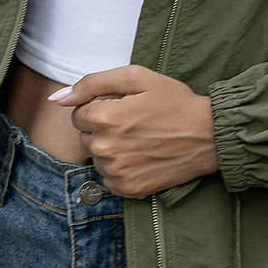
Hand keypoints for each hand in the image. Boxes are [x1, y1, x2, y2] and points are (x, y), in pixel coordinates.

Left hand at [49, 65, 220, 197]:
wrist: (210, 134)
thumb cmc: (174, 101)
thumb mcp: (136, 77)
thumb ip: (92, 83)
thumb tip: (57, 98)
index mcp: (104, 118)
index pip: (78, 113)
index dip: (99, 106)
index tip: (123, 107)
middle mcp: (106, 148)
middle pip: (85, 136)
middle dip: (102, 128)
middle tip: (133, 122)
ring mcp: (117, 172)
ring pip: (96, 158)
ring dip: (110, 149)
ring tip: (139, 139)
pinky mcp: (129, 190)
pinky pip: (107, 180)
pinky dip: (119, 169)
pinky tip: (140, 157)